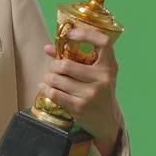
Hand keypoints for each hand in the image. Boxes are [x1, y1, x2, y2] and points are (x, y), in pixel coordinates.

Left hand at [39, 27, 123, 150]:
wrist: (107, 121)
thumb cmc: (99, 92)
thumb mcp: (95, 74)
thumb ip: (75, 59)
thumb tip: (47, 47)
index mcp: (109, 66)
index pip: (103, 42)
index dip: (86, 34)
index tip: (70, 34)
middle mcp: (103, 78)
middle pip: (66, 64)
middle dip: (53, 66)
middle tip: (52, 69)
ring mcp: (91, 93)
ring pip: (57, 79)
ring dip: (48, 78)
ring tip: (49, 79)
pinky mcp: (80, 106)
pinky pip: (54, 93)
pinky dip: (46, 89)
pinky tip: (45, 88)